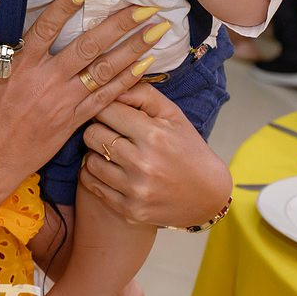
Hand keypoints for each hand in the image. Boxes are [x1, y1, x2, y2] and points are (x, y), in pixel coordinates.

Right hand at [0, 0, 167, 188]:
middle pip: (88, 47)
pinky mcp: (75, 120)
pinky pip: (107, 98)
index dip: (64, 9)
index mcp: (20, 66)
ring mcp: (64, 102)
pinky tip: (148, 64)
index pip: (45, 29)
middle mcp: (46, 81)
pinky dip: (128, 80)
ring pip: (104, 70)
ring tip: (158, 30)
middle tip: (146, 6)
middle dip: (119, 25)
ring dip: (134, 48)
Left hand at [79, 83, 231, 228]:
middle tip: (111, 132)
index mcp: (153, 135)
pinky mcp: (129, 209)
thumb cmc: (188, 149)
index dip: (105, 107)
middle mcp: (142, 163)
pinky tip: (111, 170)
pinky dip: (96, 175)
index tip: (112, 112)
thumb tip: (114, 86)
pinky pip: (92, 184)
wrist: (207, 196)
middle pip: (92, 134)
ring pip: (89, 160)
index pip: (105, 110)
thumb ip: (142, 94)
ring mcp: (135, 189)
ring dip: (97, 153)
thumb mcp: (173, 115)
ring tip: (112, 152)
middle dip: (98, 129)